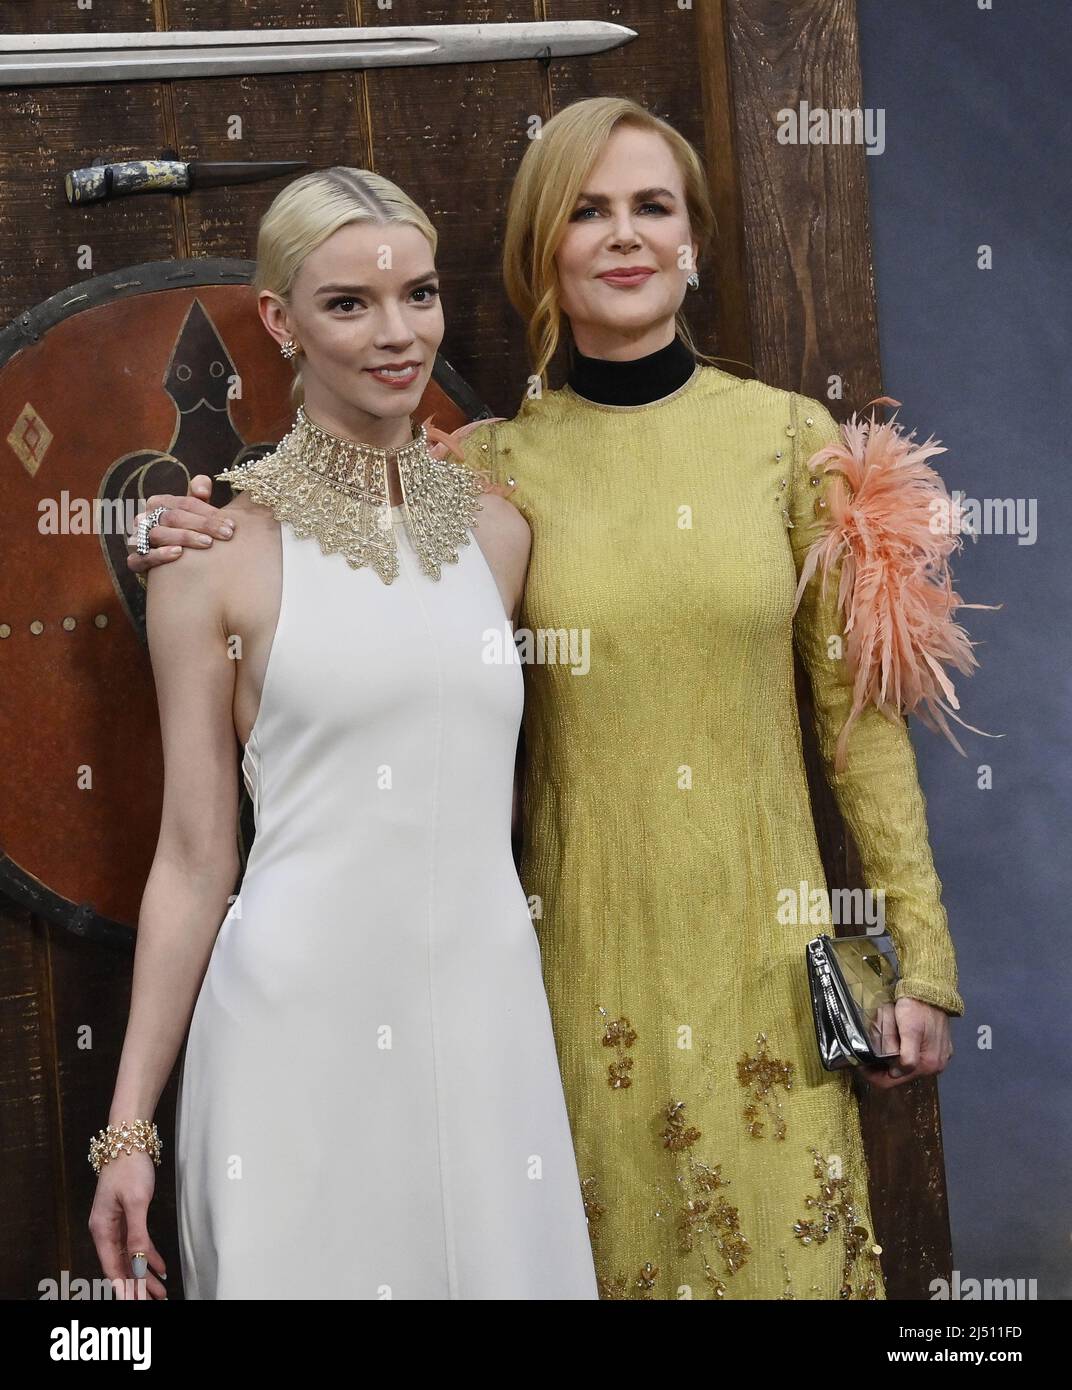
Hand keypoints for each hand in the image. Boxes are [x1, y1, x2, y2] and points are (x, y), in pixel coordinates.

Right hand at [88, 1151, 167, 1298]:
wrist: (127, 1140)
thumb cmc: (129, 1167)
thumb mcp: (137, 1202)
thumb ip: (137, 1235)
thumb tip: (138, 1264)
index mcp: (102, 1229)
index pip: (113, 1267)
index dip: (126, 1287)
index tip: (137, 1302)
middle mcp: (105, 1230)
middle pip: (122, 1265)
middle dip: (138, 1285)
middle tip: (155, 1299)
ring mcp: (115, 1223)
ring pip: (130, 1256)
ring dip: (144, 1273)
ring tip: (160, 1289)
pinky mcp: (126, 1216)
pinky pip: (136, 1243)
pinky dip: (148, 1255)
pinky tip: (159, 1266)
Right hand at [126, 474, 233, 575]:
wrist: (172, 569)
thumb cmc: (187, 535)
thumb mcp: (194, 515)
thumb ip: (198, 498)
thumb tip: (202, 488)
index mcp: (158, 503)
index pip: (185, 504)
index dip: (209, 512)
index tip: (232, 524)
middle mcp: (145, 519)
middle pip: (174, 517)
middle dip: (203, 525)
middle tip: (227, 534)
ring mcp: (138, 540)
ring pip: (158, 534)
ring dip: (185, 537)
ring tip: (208, 543)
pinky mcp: (135, 562)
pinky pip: (140, 558)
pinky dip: (158, 555)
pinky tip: (178, 553)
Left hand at [858, 996, 952, 1089]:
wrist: (931, 989)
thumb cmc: (917, 1007)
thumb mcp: (909, 1030)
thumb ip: (906, 1056)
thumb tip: (896, 1073)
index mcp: (928, 1064)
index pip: (892, 1081)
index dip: (873, 1075)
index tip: (860, 1064)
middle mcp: (935, 1066)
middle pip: (898, 1074)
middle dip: (881, 1064)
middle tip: (868, 1052)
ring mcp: (938, 1058)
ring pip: (904, 1065)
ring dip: (890, 1057)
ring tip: (880, 1042)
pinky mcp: (938, 1049)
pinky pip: (913, 1057)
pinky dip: (901, 1051)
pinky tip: (894, 1040)